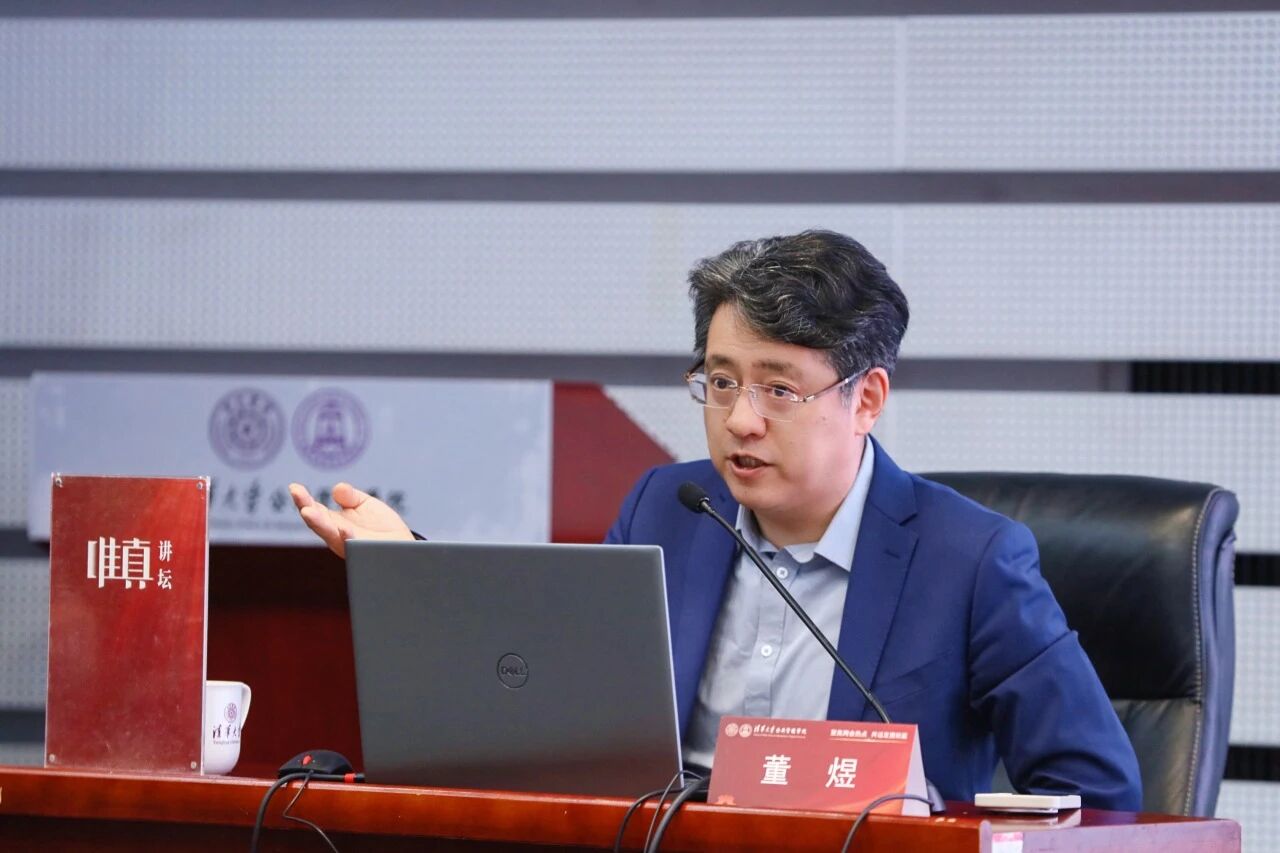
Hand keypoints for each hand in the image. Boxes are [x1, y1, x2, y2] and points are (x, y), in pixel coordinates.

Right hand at [288, 482, 413, 557]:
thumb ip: (350, 496)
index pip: (314, 510)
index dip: (303, 499)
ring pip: (332, 536)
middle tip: (300, 502)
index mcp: (334, 522)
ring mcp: (350, 546)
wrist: (403, 545)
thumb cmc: (382, 527)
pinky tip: (344, 529)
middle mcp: (337, 535)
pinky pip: (354, 547)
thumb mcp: (365, 505)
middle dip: (308, 512)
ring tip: (308, 511)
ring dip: (320, 524)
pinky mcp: (364, 553)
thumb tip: (337, 489)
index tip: (294, 487)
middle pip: (318, 524)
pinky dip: (348, 538)